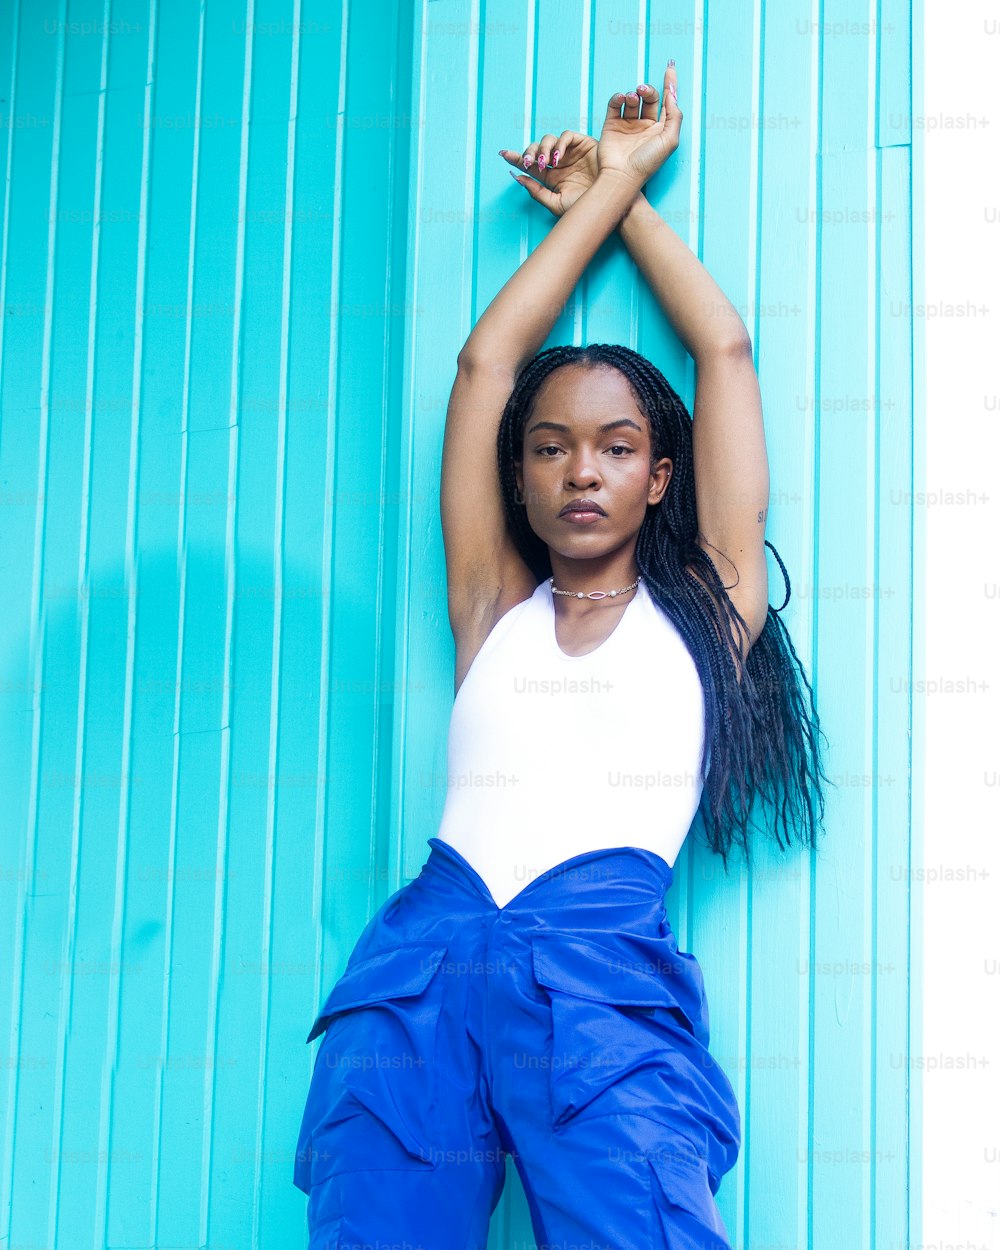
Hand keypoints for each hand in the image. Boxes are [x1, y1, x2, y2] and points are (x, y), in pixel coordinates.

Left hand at [499, 131, 598, 217]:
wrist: (608, 203)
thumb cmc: (584, 207)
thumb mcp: (556, 204)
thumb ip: (537, 192)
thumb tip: (518, 178)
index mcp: (550, 177)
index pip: (529, 164)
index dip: (516, 158)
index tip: (503, 154)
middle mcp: (558, 163)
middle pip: (536, 149)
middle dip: (529, 153)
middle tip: (528, 163)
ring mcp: (570, 153)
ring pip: (549, 140)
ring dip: (542, 149)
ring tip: (545, 163)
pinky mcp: (582, 144)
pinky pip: (567, 136)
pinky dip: (559, 144)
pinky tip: (557, 157)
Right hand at [596, 64, 681, 187]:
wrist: (621, 176)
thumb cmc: (648, 163)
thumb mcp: (670, 140)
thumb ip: (675, 115)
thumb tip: (672, 95)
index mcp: (660, 129)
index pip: (667, 101)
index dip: (670, 84)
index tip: (670, 67)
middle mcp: (645, 126)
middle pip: (649, 98)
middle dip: (648, 90)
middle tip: (642, 91)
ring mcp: (628, 125)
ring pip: (632, 100)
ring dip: (633, 94)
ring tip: (632, 97)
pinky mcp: (612, 125)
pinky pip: (615, 104)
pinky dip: (618, 97)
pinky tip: (621, 99)